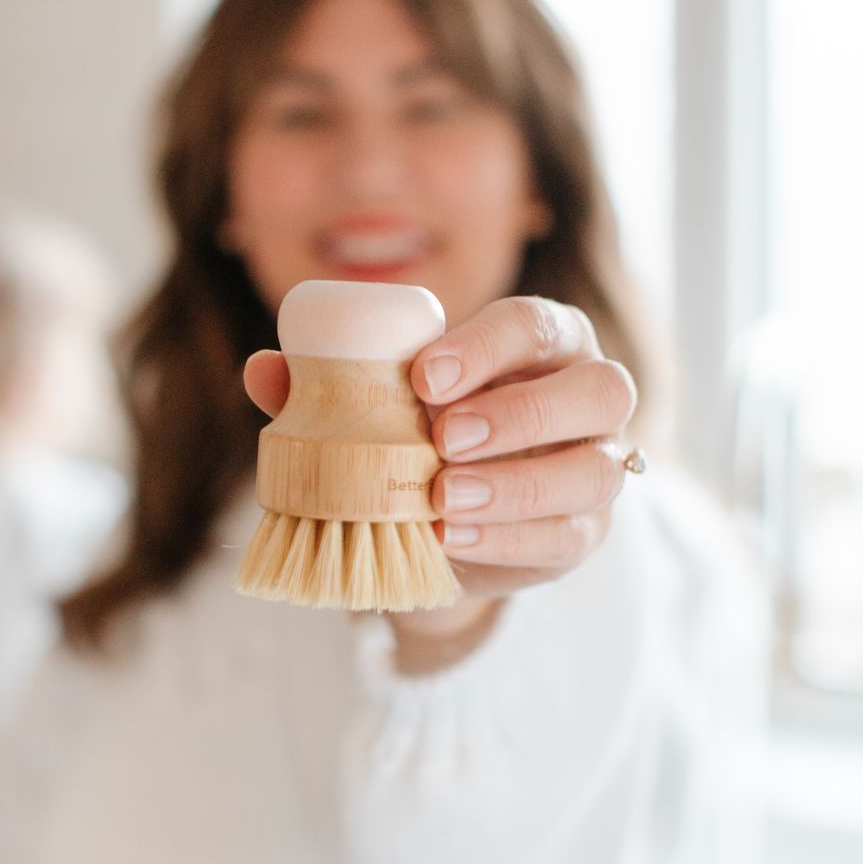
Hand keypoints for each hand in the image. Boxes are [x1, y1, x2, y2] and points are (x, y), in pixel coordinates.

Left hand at [243, 297, 637, 647]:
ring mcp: (595, 467)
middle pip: (597, 388)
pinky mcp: (583, 531)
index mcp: (544, 342)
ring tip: (445, 497)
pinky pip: (568, 535)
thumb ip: (329, 387)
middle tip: (442, 439)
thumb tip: (265, 370)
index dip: (485, 348)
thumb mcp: (377, 406)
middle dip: (518, 413)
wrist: (441, 523)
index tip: (422, 377)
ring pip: (592, 468)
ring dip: (517, 484)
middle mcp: (589, 396)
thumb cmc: (417, 437)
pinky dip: (508, 538)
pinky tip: (453, 539)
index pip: (534, 325)